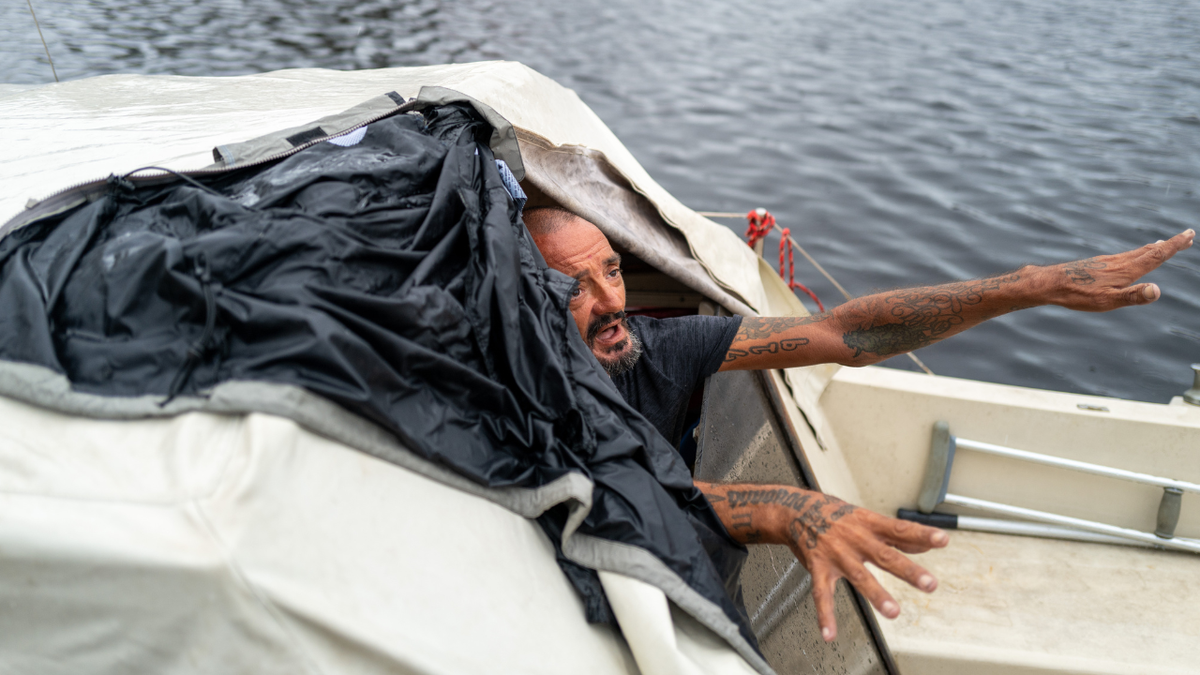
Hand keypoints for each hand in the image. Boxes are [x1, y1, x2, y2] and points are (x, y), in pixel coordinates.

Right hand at [779, 493, 947, 641]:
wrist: (795, 510)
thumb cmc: (834, 514)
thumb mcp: (865, 518)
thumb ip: (894, 535)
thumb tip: (924, 545)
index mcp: (869, 524)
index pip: (900, 529)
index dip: (922, 534)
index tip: (942, 540)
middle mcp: (855, 539)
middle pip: (885, 555)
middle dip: (908, 570)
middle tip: (929, 583)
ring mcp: (837, 554)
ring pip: (860, 576)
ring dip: (877, 595)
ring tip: (893, 612)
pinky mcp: (819, 567)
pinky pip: (822, 594)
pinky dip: (825, 615)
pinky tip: (830, 633)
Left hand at [1046, 229, 1193, 311]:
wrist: (1050, 283)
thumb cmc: (1078, 295)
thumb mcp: (1108, 301)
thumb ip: (1133, 296)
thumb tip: (1157, 291)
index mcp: (1126, 270)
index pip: (1156, 255)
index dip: (1174, 245)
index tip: (1189, 234)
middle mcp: (1119, 262)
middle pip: (1149, 251)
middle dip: (1169, 244)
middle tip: (1187, 237)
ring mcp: (1107, 262)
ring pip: (1136, 252)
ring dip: (1153, 248)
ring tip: (1162, 244)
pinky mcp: (1097, 264)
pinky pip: (1123, 256)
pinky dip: (1135, 253)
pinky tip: (1130, 258)